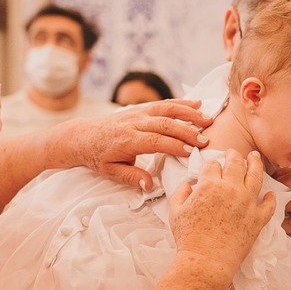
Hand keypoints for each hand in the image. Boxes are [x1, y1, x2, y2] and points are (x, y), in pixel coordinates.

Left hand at [49, 99, 212, 187]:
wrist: (82, 136)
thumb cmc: (98, 156)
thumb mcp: (110, 172)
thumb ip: (131, 177)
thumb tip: (149, 186)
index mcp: (127, 139)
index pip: (155, 141)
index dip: (174, 146)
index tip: (191, 153)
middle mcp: (134, 122)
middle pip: (165, 124)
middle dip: (187, 131)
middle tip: (205, 140)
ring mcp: (138, 112)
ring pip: (167, 109)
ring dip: (189, 114)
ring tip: (208, 119)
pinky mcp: (141, 108)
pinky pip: (163, 103)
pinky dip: (181, 103)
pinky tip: (197, 104)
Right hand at [169, 149, 275, 275]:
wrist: (206, 261)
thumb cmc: (188, 238)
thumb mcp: (176, 212)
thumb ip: (180, 194)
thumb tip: (187, 185)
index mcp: (210, 185)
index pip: (213, 165)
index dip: (211, 165)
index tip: (212, 167)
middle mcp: (231, 189)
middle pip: (235, 163)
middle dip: (234, 155)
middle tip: (234, 153)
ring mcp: (247, 203)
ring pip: (256, 175)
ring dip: (255, 163)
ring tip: (255, 157)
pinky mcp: (258, 219)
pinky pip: (269, 204)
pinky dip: (271, 198)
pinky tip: (270, 193)